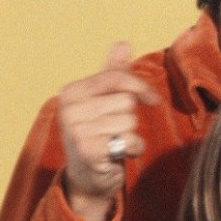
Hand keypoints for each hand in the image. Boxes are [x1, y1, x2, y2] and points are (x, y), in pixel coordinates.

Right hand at [57, 42, 160, 220]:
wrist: (87, 176)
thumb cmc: (98, 133)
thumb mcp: (103, 101)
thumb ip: (113, 73)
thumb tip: (123, 43)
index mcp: (71, 92)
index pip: (117, 78)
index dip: (140, 88)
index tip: (151, 99)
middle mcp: (69, 110)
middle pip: (126, 102)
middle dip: (129, 118)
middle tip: (113, 130)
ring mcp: (76, 131)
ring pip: (130, 122)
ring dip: (131, 135)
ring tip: (114, 142)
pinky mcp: (89, 152)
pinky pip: (131, 141)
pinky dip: (133, 149)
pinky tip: (117, 155)